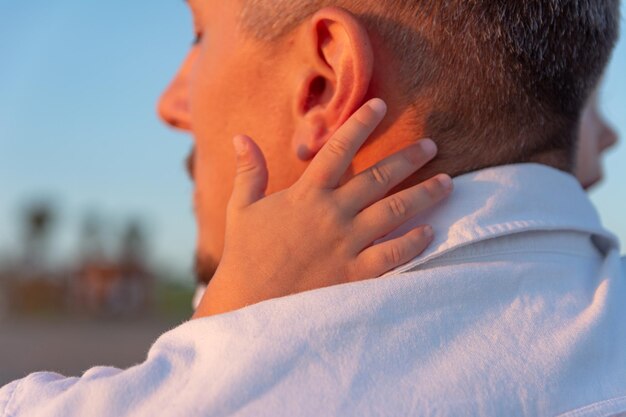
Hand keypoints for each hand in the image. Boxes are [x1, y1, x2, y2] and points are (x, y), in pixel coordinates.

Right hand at [193, 99, 452, 317]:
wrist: (250, 302)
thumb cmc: (245, 254)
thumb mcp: (242, 208)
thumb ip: (249, 171)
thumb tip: (240, 137)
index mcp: (306, 194)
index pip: (339, 149)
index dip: (360, 124)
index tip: (380, 104)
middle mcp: (333, 214)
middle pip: (379, 178)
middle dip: (409, 159)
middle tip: (432, 145)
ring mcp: (347, 244)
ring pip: (395, 212)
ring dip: (424, 195)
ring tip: (448, 183)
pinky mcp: (355, 273)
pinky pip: (393, 255)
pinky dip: (414, 243)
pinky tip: (430, 232)